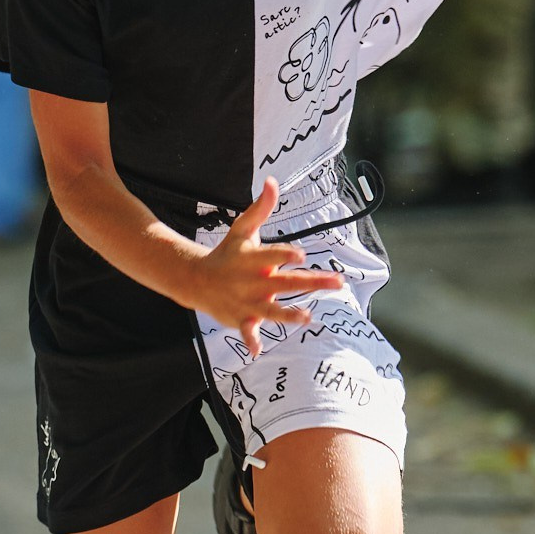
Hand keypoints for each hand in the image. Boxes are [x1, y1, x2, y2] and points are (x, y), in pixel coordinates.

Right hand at [188, 180, 345, 355]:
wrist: (196, 279)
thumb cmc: (227, 253)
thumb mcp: (242, 230)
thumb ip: (260, 208)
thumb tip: (272, 182)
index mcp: (256, 259)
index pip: (274, 255)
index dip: (286, 255)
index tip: (301, 256)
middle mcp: (254, 281)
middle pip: (287, 282)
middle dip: (312, 283)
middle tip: (338, 282)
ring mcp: (247, 301)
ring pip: (272, 310)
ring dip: (288, 314)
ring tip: (308, 317)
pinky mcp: (241, 318)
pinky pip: (247, 331)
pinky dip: (250, 341)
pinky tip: (257, 352)